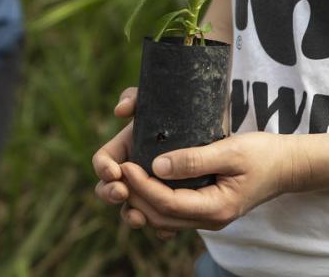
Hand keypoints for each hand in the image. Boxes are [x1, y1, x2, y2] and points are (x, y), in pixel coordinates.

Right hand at [93, 88, 180, 237]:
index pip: (103, 161)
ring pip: (132, 207)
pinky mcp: (172, 200)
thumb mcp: (166, 99)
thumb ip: (139, 99)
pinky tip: (169, 230)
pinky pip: (160, 220)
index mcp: (128, 146)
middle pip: (108, 188)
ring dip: (131, 215)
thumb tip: (120, 111)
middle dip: (109, 194)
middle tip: (122, 192)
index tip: (117, 171)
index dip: (104, 169)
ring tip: (139, 218)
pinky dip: (159, 227)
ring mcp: (152, 185)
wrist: (225, 130)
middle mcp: (136, 168)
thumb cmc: (192, 111)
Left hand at [119, 132, 303, 233]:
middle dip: (135, 195)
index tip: (125, 164)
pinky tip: (143, 182)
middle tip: (117, 170)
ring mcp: (207, 217)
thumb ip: (195, 158)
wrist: (288, 166)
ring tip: (124, 176)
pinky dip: (153, 201)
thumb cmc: (263, 154)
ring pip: (163, 219)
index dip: (142, 185)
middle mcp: (210, 220)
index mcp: (216, 207)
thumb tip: (157, 164)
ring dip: (141, 200)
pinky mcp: (205, 209)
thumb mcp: (231, 151)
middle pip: (160, 217)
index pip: (167, 203)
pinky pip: (172, 213)